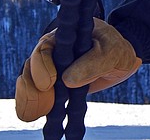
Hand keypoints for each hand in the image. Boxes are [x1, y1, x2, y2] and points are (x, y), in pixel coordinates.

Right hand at [15, 18, 141, 121]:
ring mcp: (50, 67)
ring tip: (36, 112)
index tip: (50, 83)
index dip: (42, 65)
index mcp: (66, 35)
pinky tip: (33, 114)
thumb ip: (94, 63)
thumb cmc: (116, 51)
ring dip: (28, 97)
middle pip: (31, 65)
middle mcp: (53, 50)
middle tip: (43, 104)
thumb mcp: (113, 53)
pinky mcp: (52, 84)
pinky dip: (30, 103)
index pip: (45, 47)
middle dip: (31, 86)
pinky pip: (34, 93)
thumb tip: (68, 80)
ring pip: (29, 80)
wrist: (121, 61)